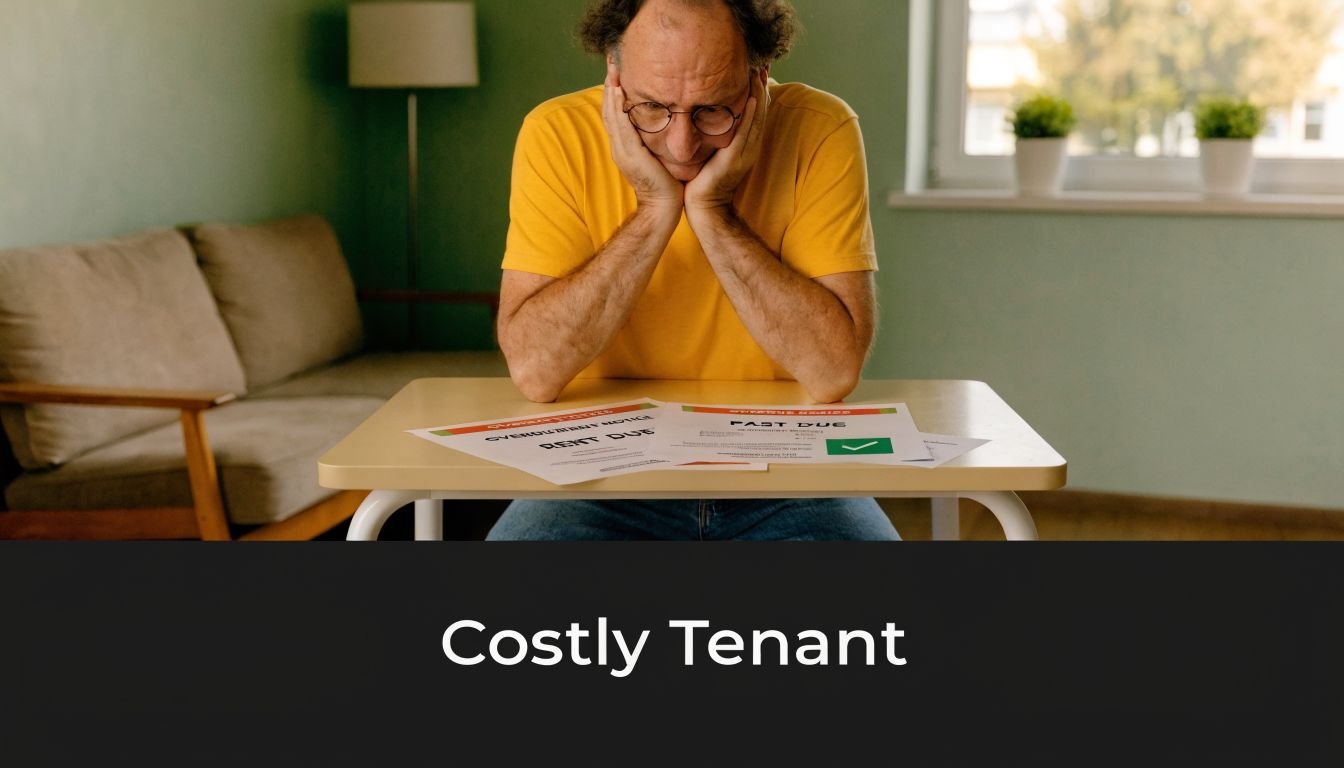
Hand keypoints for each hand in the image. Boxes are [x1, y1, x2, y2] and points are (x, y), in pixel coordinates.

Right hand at [602, 69, 683, 210]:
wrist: (663, 207)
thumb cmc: (665, 184)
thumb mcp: (657, 155)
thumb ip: (654, 140)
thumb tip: (664, 121)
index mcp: (624, 146)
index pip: (615, 114)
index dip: (614, 93)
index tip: (618, 71)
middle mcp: (619, 146)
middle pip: (609, 110)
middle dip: (610, 85)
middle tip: (612, 62)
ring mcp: (623, 150)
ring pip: (612, 114)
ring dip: (611, 91)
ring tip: (613, 70)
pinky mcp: (631, 153)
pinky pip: (621, 125)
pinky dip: (618, 107)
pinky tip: (620, 92)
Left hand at [685, 71, 769, 213]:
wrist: (703, 207)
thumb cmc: (704, 180)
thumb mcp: (714, 150)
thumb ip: (717, 133)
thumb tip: (709, 112)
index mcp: (746, 144)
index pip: (756, 112)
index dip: (759, 90)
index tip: (757, 69)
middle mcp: (749, 147)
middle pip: (761, 111)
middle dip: (762, 87)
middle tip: (762, 63)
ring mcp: (744, 153)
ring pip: (757, 119)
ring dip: (759, 95)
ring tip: (759, 73)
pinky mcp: (734, 159)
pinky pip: (745, 134)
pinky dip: (751, 116)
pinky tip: (753, 99)